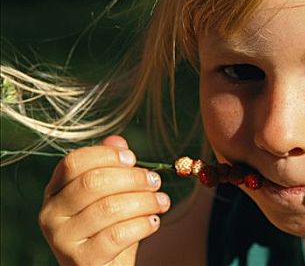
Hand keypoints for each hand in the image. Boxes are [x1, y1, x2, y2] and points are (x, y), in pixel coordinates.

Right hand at [38, 135, 170, 265]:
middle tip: (155, 181)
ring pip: (108, 208)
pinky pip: (116, 235)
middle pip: (93, 182)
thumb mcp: (110, 195)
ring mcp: (62, 239)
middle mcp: (51, 213)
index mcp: (55, 191)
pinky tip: (154, 222)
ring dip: (144, 201)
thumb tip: (118, 140)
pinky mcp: (80, 261)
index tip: (132, 158)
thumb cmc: (109, 227)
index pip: (74, 162)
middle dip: (132, 178)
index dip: (106, 155)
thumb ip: (111, 167)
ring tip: (162, 202)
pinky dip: (142, 225)